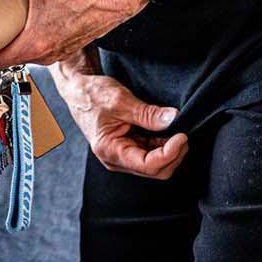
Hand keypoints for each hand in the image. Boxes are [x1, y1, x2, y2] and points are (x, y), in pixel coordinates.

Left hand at [0, 0, 149, 68]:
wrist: (116, 0)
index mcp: (34, 45)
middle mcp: (47, 53)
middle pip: (14, 57)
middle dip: (3, 44)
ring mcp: (61, 51)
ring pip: (33, 52)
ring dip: (23, 40)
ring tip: (16, 22)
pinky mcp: (72, 43)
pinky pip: (49, 45)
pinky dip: (41, 36)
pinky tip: (41, 19)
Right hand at [51, 52, 188, 179]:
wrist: (78, 90)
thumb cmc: (92, 95)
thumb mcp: (121, 100)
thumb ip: (148, 114)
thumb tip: (173, 120)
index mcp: (109, 150)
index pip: (148, 165)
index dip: (170, 153)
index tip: (182, 135)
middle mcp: (115, 159)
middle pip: (155, 170)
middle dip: (174, 154)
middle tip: (183, 133)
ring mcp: (122, 155)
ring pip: (156, 165)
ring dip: (170, 150)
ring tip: (175, 130)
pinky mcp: (128, 148)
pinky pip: (151, 154)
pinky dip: (163, 145)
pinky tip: (167, 131)